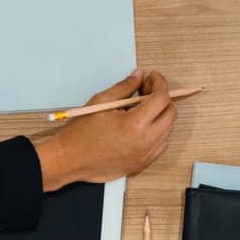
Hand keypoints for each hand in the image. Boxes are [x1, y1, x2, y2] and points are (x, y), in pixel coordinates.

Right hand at [34, 70, 175, 190]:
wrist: (69, 160)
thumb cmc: (81, 133)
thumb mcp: (101, 102)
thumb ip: (125, 86)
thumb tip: (139, 75)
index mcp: (135, 125)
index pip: (161, 98)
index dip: (160, 83)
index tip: (153, 77)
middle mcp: (145, 142)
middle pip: (170, 113)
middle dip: (162, 98)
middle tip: (145, 91)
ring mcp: (145, 155)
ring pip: (168, 130)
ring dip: (160, 115)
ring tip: (141, 108)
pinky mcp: (142, 164)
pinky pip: (160, 145)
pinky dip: (157, 132)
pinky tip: (141, 126)